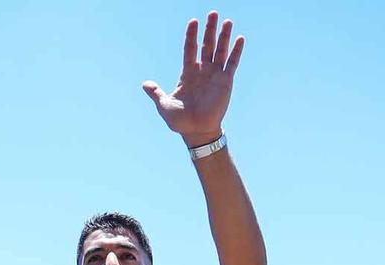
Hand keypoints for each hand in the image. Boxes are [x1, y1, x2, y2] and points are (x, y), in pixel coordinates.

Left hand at [143, 12, 244, 146]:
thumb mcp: (164, 105)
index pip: (189, 50)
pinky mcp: (225, 82)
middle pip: (206, 46)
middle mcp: (202, 71)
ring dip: (224, 36)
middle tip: (212, 13)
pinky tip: (239, 39)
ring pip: (220, 51)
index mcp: (187, 74)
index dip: (191, 36)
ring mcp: (214, 75)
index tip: (192, 21)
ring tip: (227, 21)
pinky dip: (235, 52)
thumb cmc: (179, 120)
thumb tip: (145, 84)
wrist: (196, 131)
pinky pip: (231, 64)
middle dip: (209, 30)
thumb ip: (156, 93)